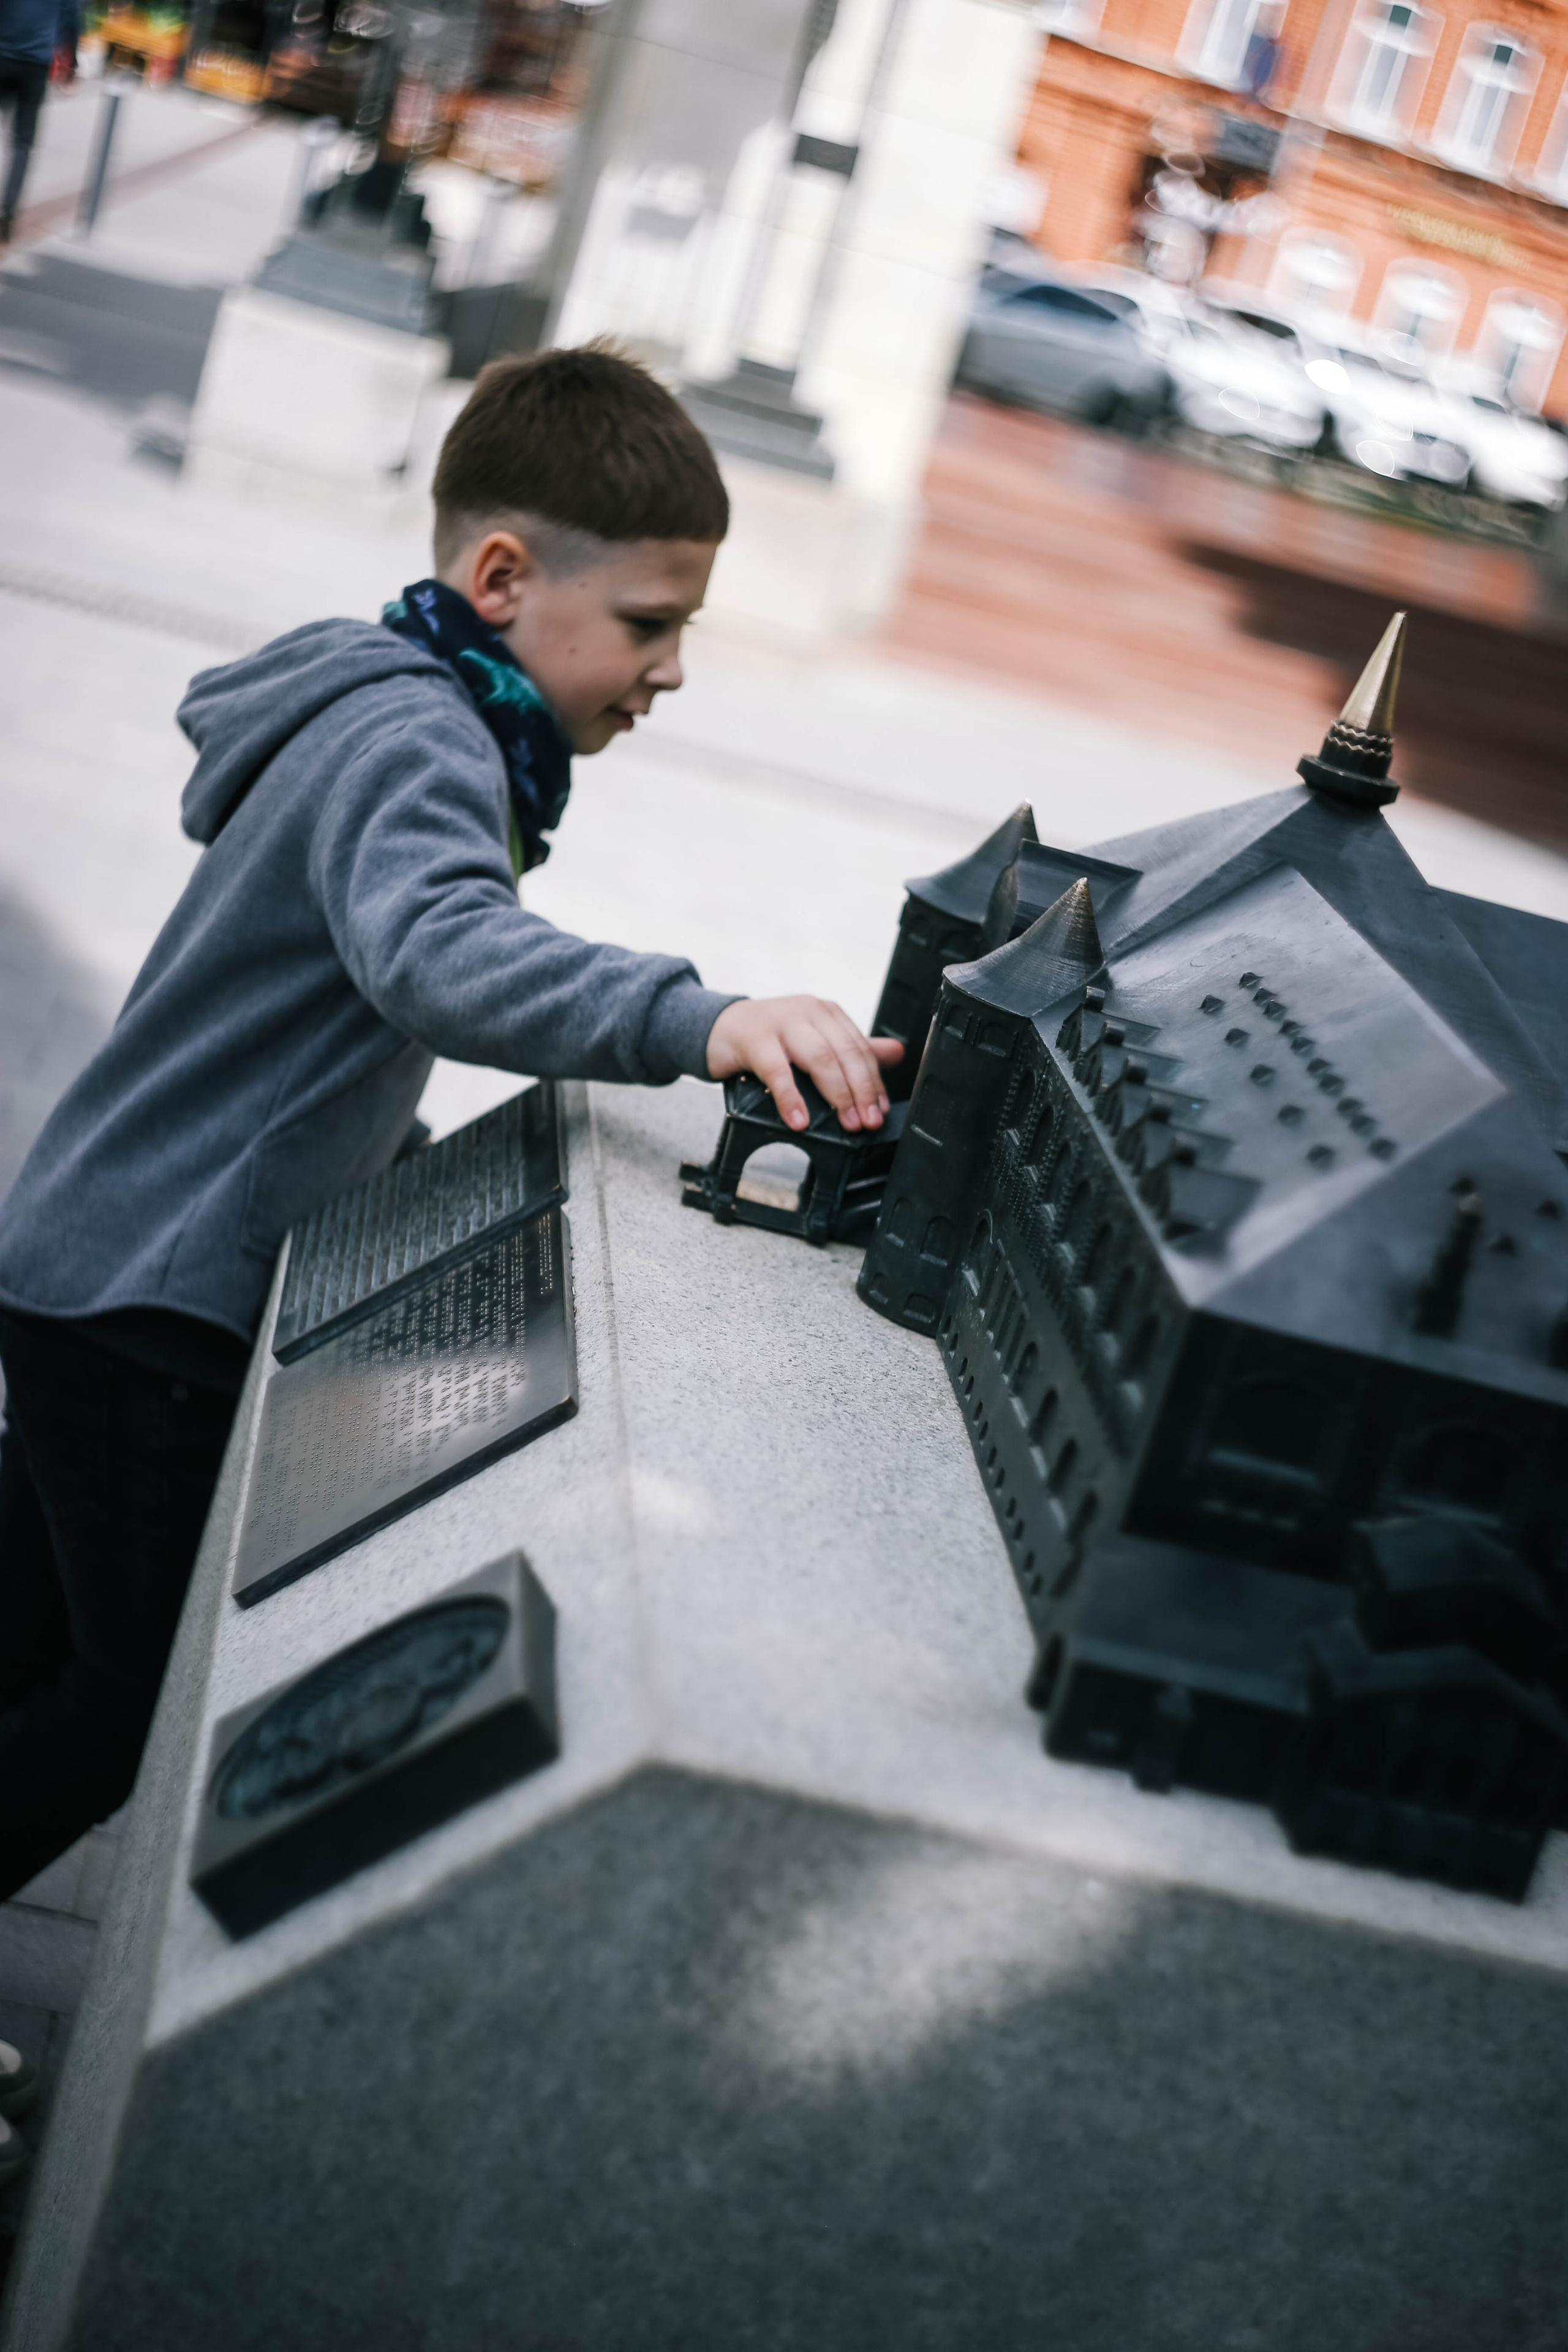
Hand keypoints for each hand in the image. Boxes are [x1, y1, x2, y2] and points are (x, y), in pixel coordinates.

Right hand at [707, 997, 903, 1132]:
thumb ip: (854, 1048)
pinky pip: (777, 1071)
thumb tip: (898, 1053)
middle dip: (861, 1091)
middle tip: (867, 1122)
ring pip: (819, 1059)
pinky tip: (799, 1120)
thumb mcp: (814, 1039)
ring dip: (836, 1095)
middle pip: (845, 1053)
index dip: (874, 1082)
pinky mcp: (755, 1038)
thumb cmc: (770, 1037)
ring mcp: (781, 1022)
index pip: (860, 1049)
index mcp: (827, 1013)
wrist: (720, 1027)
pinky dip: (791, 1098)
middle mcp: (808, 1011)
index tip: (879, 1111)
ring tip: (846, 1123)